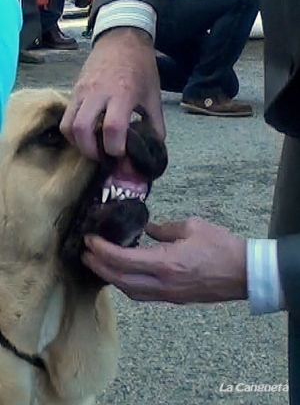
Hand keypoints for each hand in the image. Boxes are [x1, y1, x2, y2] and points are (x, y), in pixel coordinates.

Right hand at [60, 28, 164, 159]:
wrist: (121, 39)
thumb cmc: (141, 68)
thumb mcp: (153, 97)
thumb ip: (154, 125)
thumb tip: (153, 150)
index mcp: (122, 93)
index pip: (112, 128)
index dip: (116, 148)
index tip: (122, 154)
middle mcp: (98, 93)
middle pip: (82, 129)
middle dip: (91, 151)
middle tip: (104, 157)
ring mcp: (82, 91)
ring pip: (68, 126)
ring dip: (78, 144)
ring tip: (93, 148)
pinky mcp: (73, 91)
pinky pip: (65, 118)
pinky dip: (73, 133)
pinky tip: (87, 135)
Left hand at [83, 217, 246, 302]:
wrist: (243, 273)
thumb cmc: (220, 247)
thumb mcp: (191, 227)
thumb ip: (164, 229)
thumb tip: (148, 229)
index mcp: (164, 263)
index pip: (122, 259)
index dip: (101, 251)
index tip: (89, 240)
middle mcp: (161, 283)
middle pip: (119, 279)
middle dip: (98, 266)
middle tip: (84, 253)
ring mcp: (167, 294)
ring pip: (129, 291)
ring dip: (110, 277)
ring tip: (97, 264)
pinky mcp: (173, 298)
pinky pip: (142, 295)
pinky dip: (126, 285)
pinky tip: (122, 275)